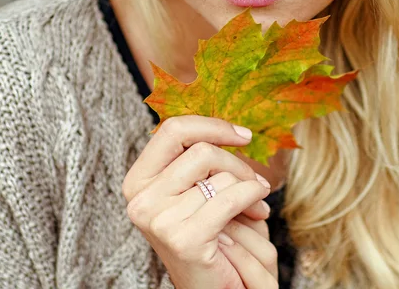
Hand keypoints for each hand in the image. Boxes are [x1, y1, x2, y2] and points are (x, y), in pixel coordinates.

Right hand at [122, 115, 277, 288]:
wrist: (210, 288)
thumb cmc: (208, 232)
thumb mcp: (196, 188)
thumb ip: (198, 156)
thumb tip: (231, 126)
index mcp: (139, 179)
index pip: (173, 129)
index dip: (212, 125)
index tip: (243, 135)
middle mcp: (140, 198)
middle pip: (201, 150)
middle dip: (236, 163)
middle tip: (254, 180)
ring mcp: (158, 219)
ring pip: (219, 175)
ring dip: (249, 186)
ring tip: (256, 203)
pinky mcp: (183, 238)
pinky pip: (230, 199)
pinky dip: (253, 197)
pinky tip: (259, 209)